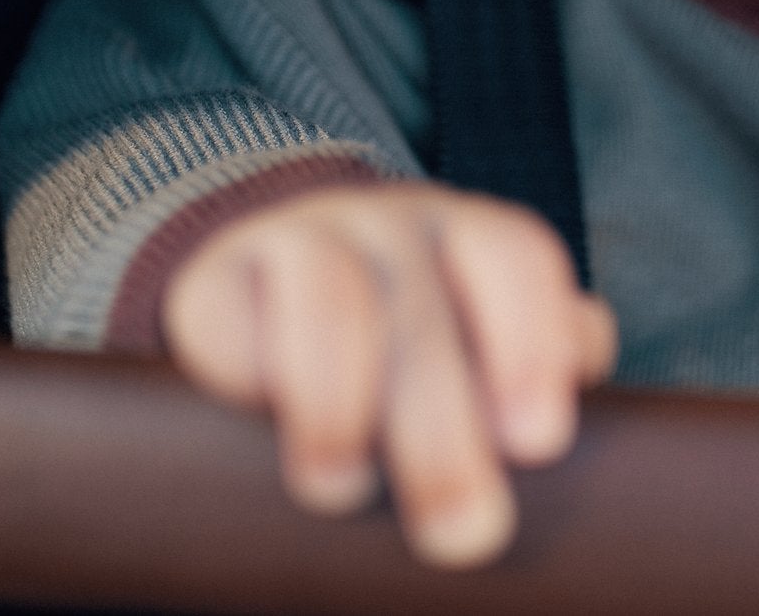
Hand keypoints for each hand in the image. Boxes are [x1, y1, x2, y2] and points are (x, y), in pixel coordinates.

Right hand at [161, 181, 616, 567]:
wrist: (257, 296)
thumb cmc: (400, 356)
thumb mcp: (473, 362)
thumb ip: (520, 390)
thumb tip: (546, 448)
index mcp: (473, 239)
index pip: (517, 260)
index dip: (533, 342)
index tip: (538, 441)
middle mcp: (394, 224)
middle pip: (428, 310)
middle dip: (443, 427)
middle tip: (464, 532)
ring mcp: (302, 240)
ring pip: (337, 302)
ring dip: (342, 402)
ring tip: (341, 488)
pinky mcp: (213, 280)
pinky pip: (238, 315)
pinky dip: (257, 372)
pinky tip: (264, 419)